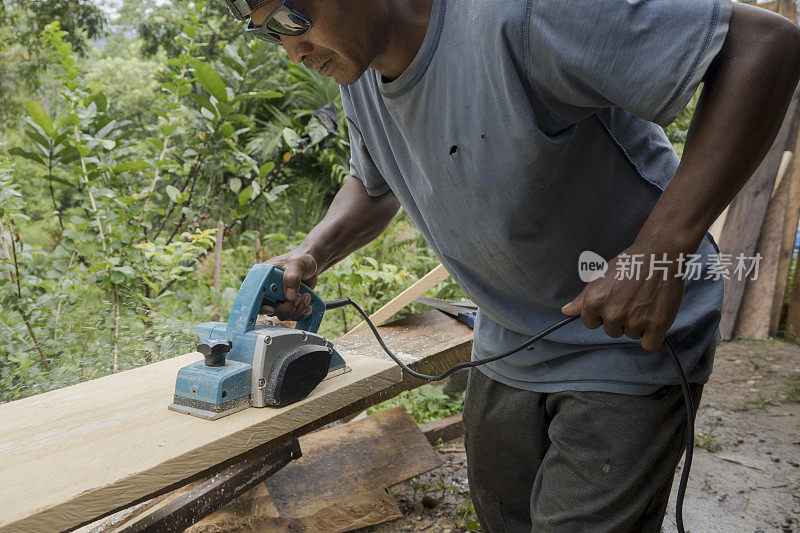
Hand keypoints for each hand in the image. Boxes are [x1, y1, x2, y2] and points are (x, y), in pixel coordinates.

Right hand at [259, 250, 318, 320]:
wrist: (311, 266)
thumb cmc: (301, 259)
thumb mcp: (297, 264)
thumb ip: (292, 277)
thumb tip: (289, 297)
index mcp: (263, 278)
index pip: (255, 296)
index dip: (260, 306)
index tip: (272, 309)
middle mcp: (267, 290)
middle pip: (270, 310)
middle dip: (287, 308)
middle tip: (300, 296)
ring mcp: (277, 299)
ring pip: (282, 315)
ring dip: (297, 310)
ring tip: (307, 296)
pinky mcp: (287, 304)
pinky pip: (291, 316)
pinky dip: (301, 314)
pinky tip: (308, 306)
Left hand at [561, 247, 685, 351]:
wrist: (659, 256)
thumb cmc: (629, 265)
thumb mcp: (599, 278)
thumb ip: (582, 299)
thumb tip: (566, 311)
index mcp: (594, 302)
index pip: (590, 324)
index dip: (601, 315)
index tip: (614, 303)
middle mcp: (612, 313)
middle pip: (611, 332)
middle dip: (620, 320)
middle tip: (632, 300)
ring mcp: (634, 320)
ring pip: (631, 336)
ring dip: (638, 325)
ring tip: (645, 303)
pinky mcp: (657, 324)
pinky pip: (650, 345)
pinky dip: (653, 336)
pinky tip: (655, 318)